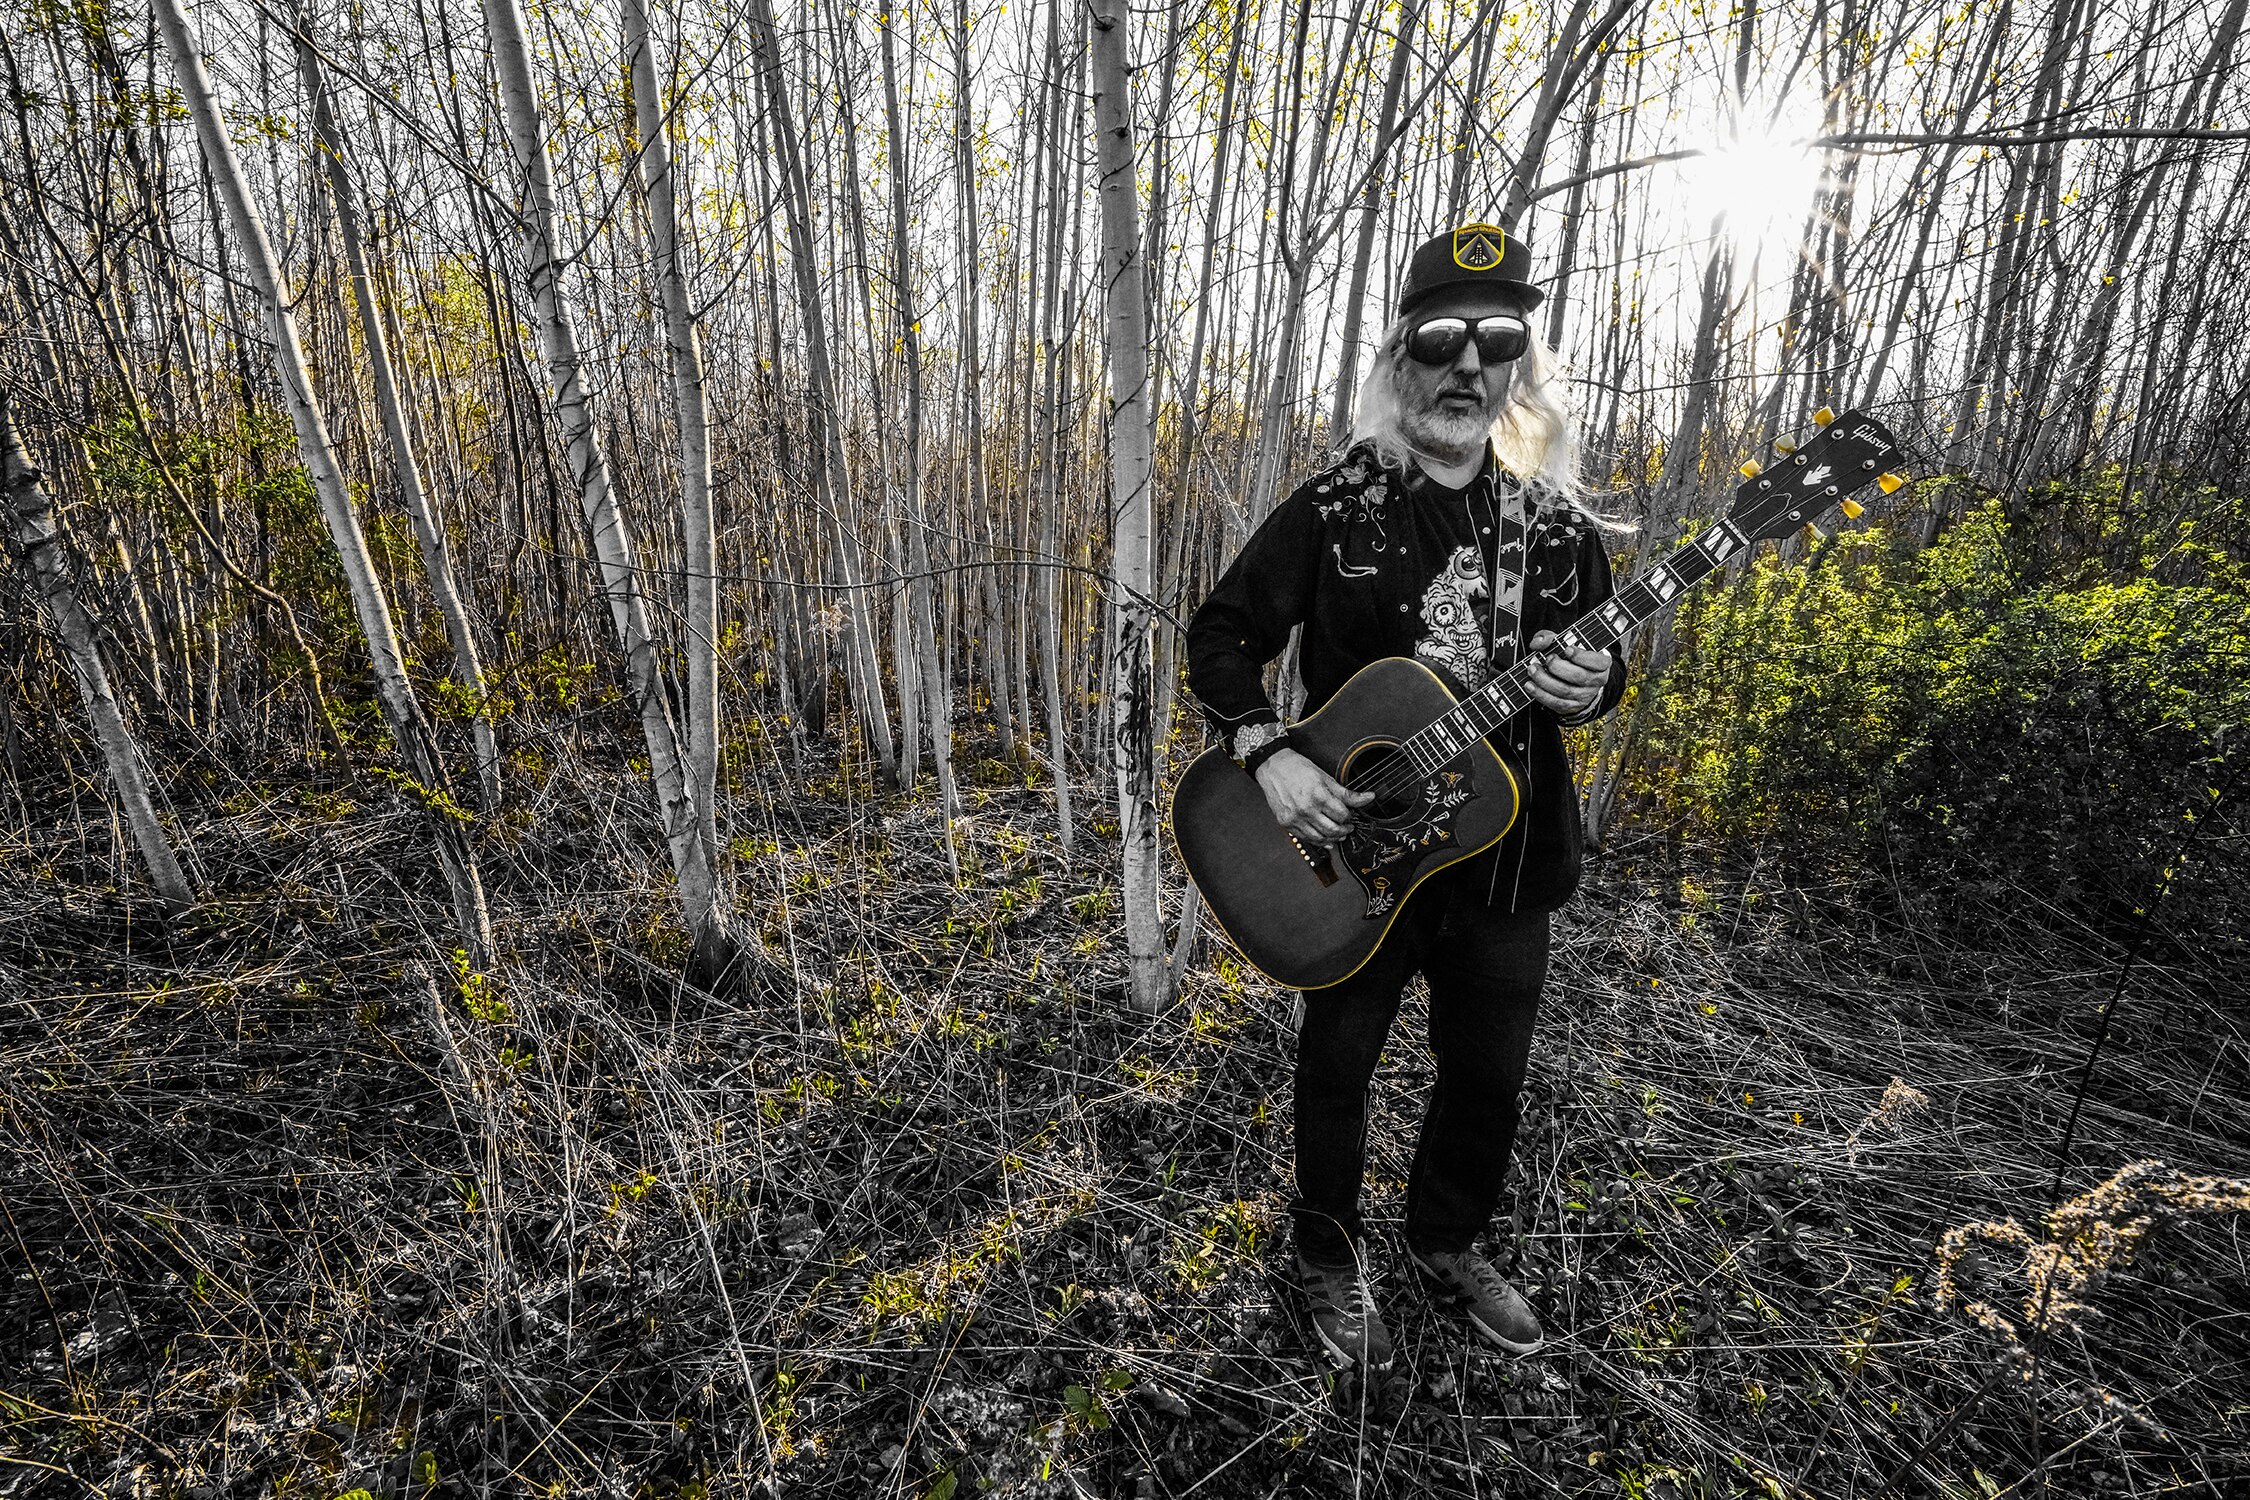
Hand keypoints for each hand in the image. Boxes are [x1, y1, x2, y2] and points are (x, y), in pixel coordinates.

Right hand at [1254, 748, 1373, 845]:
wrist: (1274, 767)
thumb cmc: (1298, 769)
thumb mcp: (1326, 778)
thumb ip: (1347, 793)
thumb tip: (1369, 797)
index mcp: (1318, 795)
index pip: (1342, 815)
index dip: (1349, 816)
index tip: (1349, 814)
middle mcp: (1306, 809)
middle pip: (1333, 829)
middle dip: (1345, 830)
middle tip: (1348, 827)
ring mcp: (1295, 818)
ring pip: (1320, 837)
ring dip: (1333, 838)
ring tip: (1339, 833)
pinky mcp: (1286, 823)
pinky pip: (1305, 838)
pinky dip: (1318, 841)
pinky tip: (1325, 839)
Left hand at [1524, 629, 1612, 718]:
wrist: (1576, 680)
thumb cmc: (1571, 658)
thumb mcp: (1565, 643)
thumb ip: (1552, 638)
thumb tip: (1541, 642)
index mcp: (1601, 664)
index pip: (1597, 661)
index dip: (1581, 656)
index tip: (1567, 649)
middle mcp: (1596, 681)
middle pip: (1579, 676)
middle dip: (1558, 667)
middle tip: (1547, 659)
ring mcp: (1585, 696)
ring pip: (1565, 691)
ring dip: (1545, 680)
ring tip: (1533, 670)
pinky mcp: (1572, 706)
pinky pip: (1556, 703)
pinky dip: (1540, 694)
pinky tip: (1530, 685)